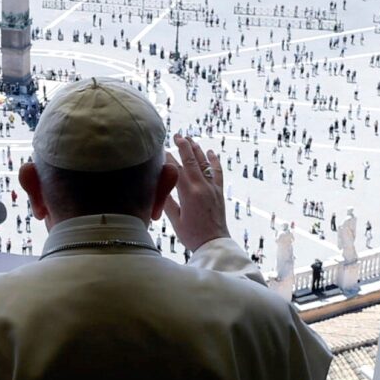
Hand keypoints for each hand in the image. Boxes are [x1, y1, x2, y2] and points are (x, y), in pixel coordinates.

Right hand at [163, 134, 229, 251]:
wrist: (214, 243)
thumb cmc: (192, 235)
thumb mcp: (175, 219)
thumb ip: (168, 201)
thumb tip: (161, 187)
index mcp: (189, 193)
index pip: (176, 169)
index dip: (168, 158)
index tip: (161, 150)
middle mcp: (202, 187)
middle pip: (191, 160)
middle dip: (183, 146)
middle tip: (176, 135)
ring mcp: (212, 188)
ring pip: (204, 163)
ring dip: (197, 150)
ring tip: (190, 139)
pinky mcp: (219, 192)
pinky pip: (217, 172)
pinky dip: (214, 161)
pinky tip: (211, 152)